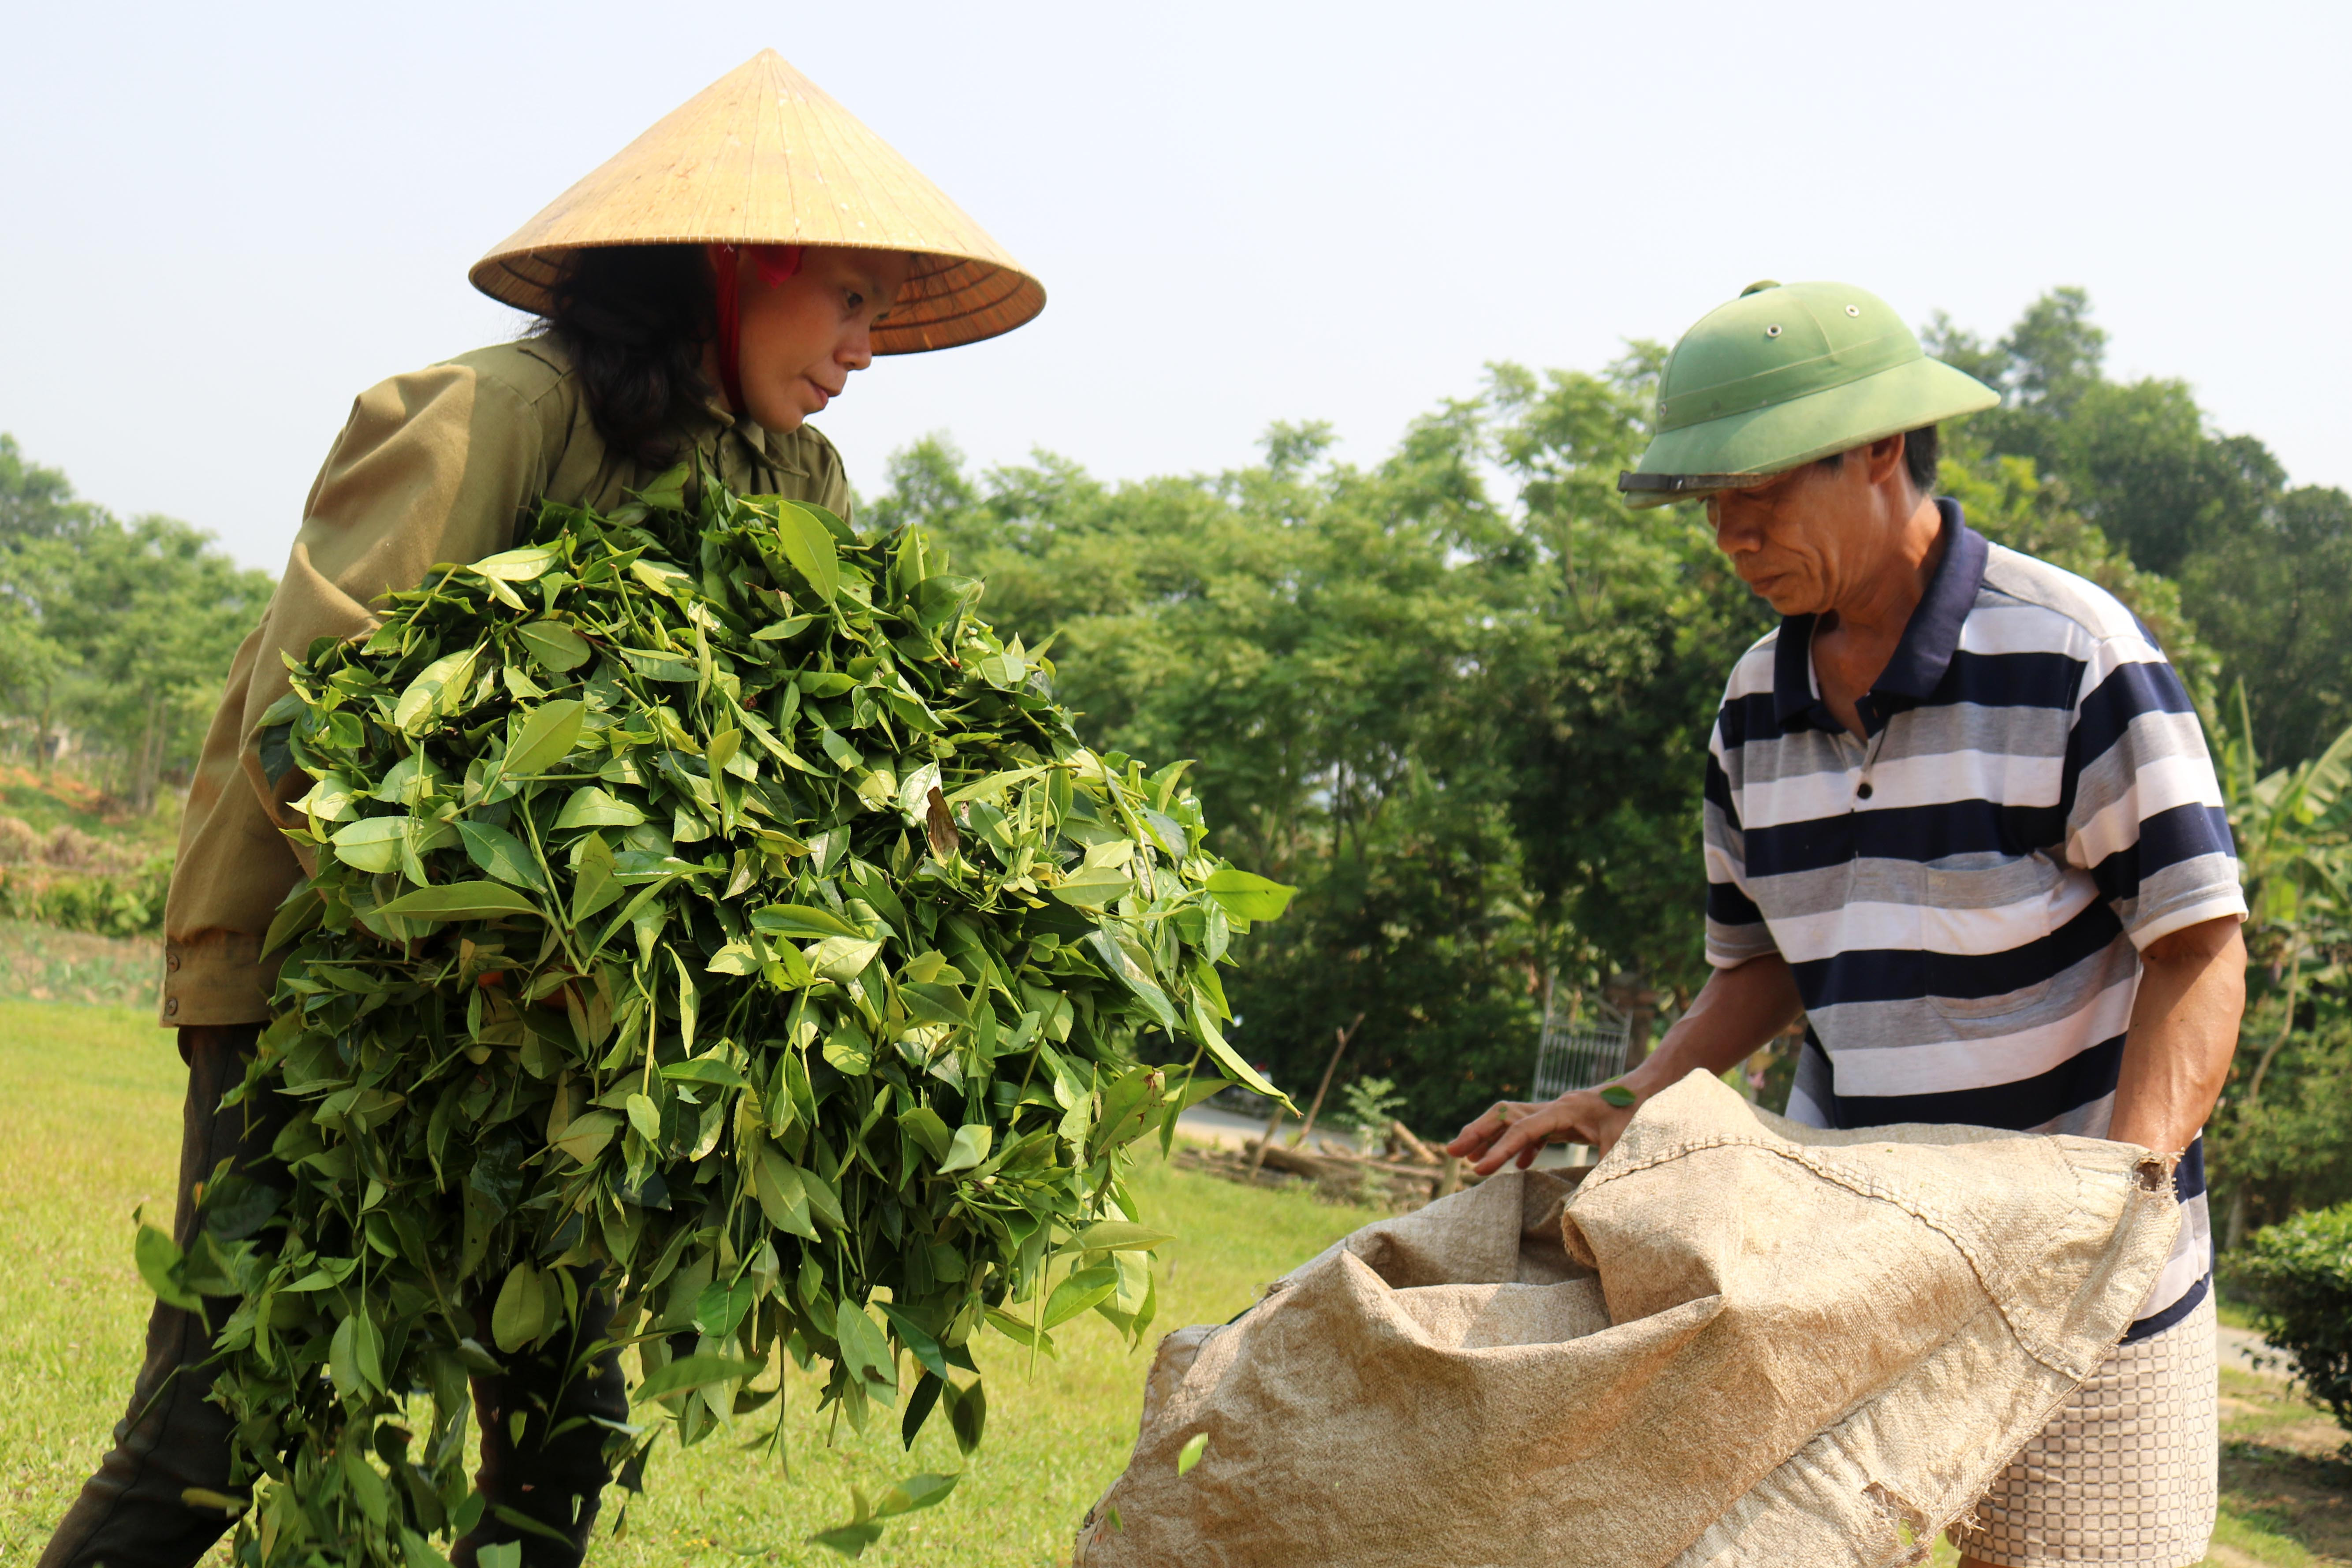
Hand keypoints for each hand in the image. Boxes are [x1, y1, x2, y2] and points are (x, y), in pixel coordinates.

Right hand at [1446, 1085, 1640, 1174]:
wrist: (1652, 1089)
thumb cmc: (1640, 1113)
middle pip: (1505, 1115)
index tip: (1479, 1170)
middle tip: (1451, 1153)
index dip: (1499, 1150)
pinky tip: (1516, 1168)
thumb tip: (1589, 1205)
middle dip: (1477, 1133)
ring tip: (1469, 1159)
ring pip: (1514, 1120)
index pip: (1523, 1129)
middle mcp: (1555, 1106)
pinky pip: (1532, 1130)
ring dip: (1491, 1137)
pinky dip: (1518, 1146)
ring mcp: (1558, 1111)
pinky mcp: (1564, 1119)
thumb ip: (1605, 1169)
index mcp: (1566, 1110)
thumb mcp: (1626, 1144)